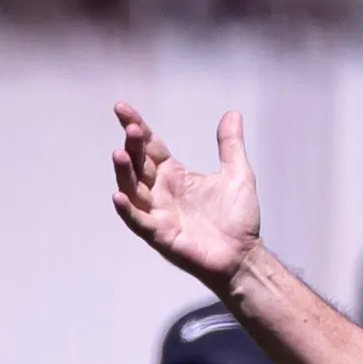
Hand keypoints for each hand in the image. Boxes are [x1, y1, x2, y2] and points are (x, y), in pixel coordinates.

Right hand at [110, 103, 261, 289]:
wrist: (244, 255)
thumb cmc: (238, 219)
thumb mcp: (237, 174)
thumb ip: (231, 145)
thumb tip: (232, 113)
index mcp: (174, 175)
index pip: (149, 146)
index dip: (136, 127)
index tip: (121, 108)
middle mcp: (161, 192)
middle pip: (138, 163)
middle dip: (131, 146)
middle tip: (130, 128)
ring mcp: (158, 213)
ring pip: (132, 190)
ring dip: (124, 173)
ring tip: (119, 154)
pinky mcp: (161, 235)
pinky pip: (139, 222)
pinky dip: (127, 210)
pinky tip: (118, 196)